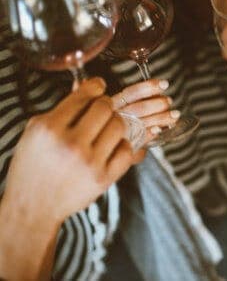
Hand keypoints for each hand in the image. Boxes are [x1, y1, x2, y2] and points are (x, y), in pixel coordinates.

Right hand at [1, 78, 135, 224]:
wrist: (33, 206)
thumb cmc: (33, 166)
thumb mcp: (36, 133)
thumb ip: (61, 109)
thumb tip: (87, 86)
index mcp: (49, 128)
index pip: (83, 97)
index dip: (95, 87)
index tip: (99, 86)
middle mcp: (70, 144)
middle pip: (105, 108)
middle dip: (105, 105)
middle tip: (102, 110)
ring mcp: (89, 162)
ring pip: (119, 126)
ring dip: (115, 124)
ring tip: (106, 128)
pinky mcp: (104, 178)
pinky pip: (126, 150)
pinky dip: (122, 146)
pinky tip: (113, 146)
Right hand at [112, 79, 177, 142]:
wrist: (103, 141)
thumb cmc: (117, 119)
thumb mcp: (121, 106)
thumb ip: (138, 100)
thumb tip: (160, 95)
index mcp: (113, 103)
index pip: (132, 93)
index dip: (148, 87)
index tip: (164, 84)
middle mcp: (115, 116)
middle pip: (139, 108)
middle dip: (158, 104)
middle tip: (169, 101)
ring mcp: (120, 131)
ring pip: (142, 123)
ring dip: (161, 118)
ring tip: (175, 115)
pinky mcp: (125, 143)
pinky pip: (141, 138)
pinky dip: (152, 133)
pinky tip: (159, 129)